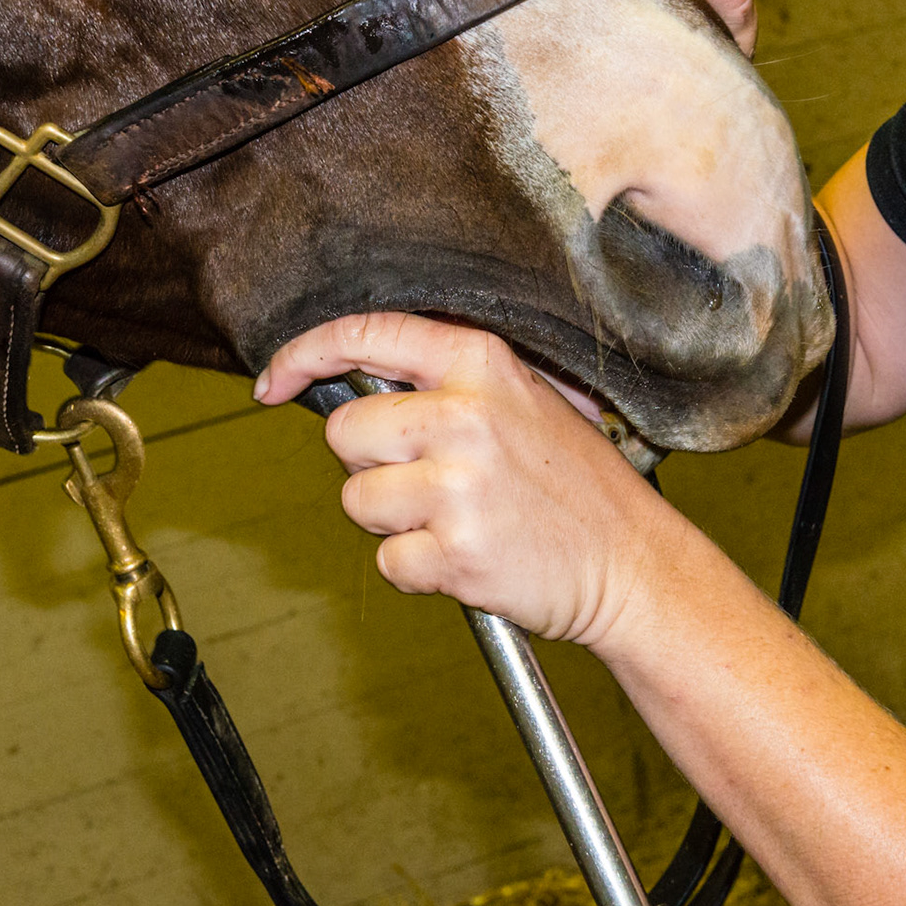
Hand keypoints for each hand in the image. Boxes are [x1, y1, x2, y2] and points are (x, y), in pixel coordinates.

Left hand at [254, 313, 697, 645]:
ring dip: (394, 524)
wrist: (634, 565)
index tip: (272, 382)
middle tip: (430, 484)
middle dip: (369, 466)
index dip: (303, 355)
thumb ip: (448, 384)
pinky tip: (468, 560)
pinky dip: (417, 572)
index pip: (367, 334)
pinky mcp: (456, 552)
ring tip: (459, 522)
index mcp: (482, 364)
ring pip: (358, 503)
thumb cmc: (576, 487)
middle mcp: (466, 416)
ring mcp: (460, 486)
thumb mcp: (525, 402)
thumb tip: (351, 383)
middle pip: (345, 434)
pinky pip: (388, 563)